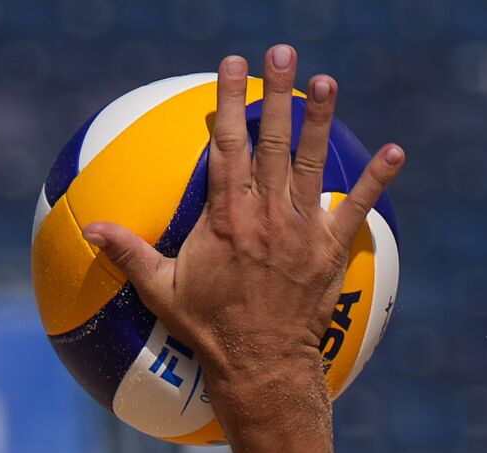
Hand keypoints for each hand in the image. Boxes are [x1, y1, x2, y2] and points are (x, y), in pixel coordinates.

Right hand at [82, 47, 404, 441]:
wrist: (260, 365)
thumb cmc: (208, 328)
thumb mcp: (161, 290)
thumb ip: (128, 253)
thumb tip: (90, 229)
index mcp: (226, 217)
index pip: (226, 145)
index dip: (229, 101)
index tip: (232, 65)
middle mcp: (266, 214)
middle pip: (271, 141)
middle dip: (276, 93)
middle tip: (283, 52)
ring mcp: (301, 230)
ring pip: (312, 162)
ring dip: (320, 119)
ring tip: (327, 81)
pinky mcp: (330, 250)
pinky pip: (357, 209)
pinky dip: (377, 180)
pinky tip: (397, 151)